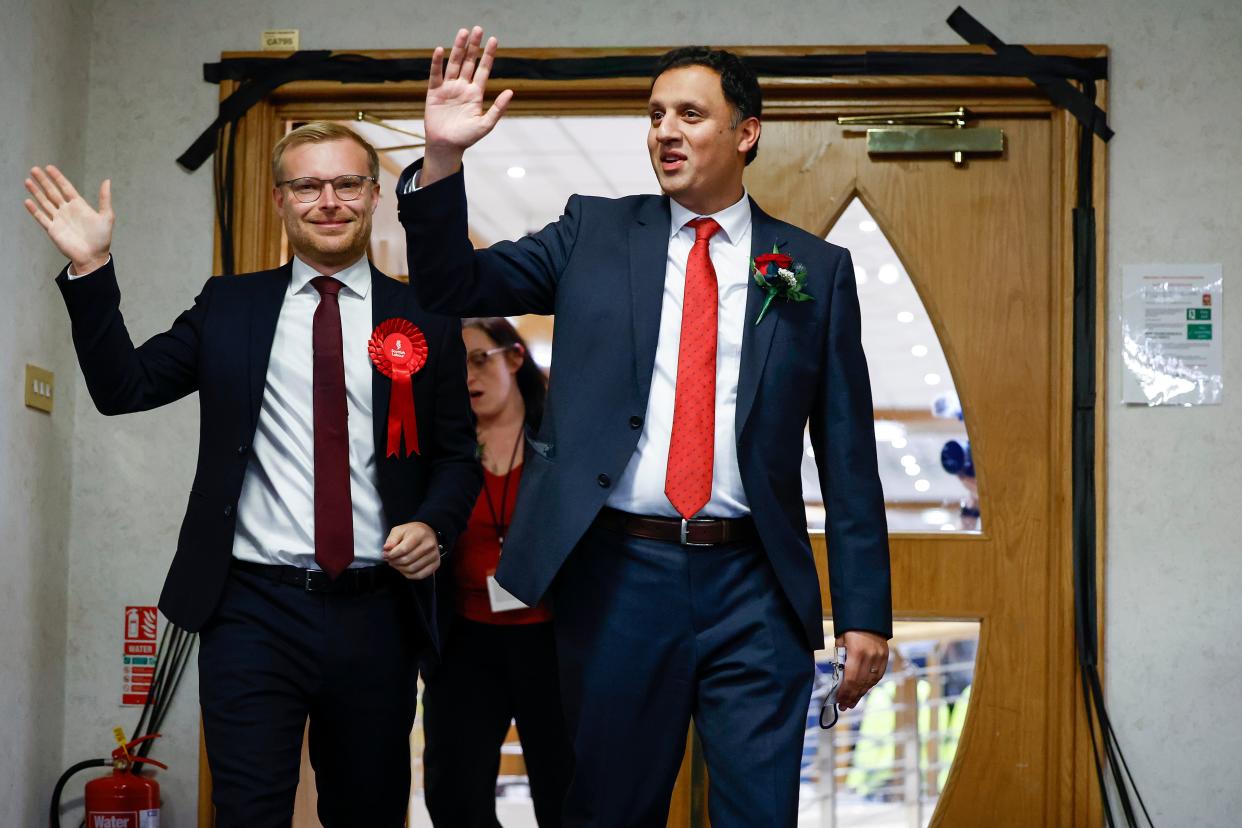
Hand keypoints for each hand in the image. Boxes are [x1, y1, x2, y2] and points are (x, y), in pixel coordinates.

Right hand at [24, 166, 113, 274]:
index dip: (58, 177)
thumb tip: (107, 180)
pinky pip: (41, 217)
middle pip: (52, 192)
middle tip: (34, 169)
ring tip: (28, 181)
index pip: (66, 187)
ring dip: (36, 192)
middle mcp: (67, 210)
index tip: (49, 167)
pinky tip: (28, 201)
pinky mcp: (53, 229)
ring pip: (45, 202)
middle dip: (44, 181)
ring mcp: (59, 219)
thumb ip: (105, 199)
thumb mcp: (106, 217)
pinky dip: (34, 210)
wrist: (93, 257)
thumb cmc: (102, 238)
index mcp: (79, 205)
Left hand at [383, 521, 441, 579]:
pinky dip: (409, 575)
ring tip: (396, 564)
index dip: (391, 555)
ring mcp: (434, 555)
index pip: (403, 549)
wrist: (428, 533)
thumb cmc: (412, 532)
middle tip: (390, 560)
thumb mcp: (400, 530)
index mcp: (420, 534)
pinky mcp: (436, 563)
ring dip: (400, 569)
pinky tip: (404, 569)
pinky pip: (420, 575)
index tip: (386, 555)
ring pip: (413, 569)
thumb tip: (387, 549)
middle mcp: (429, 545)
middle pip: (407, 560)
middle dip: (395, 562)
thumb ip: (392, 539)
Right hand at [421, 26, 512, 185]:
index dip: (488, 55)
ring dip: (457, 48)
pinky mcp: (434, 92)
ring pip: (454, 64)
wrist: (446, 146)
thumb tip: (511, 92)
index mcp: (475, 93)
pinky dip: (437, 63)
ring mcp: (448, 88)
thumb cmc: (466, 138)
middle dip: (473, 46)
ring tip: (462, 32)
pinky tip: (440, 50)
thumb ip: (498, 108)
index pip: (483, 69)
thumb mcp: (485, 124)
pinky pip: (436, 74)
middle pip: (468, 62)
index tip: (493, 39)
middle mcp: (463, 87)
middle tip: (477, 29)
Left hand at [835, 630, 888, 709]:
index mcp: (856, 651)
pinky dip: (869, 685)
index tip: (839, 700)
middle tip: (844, 706)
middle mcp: (870, 656)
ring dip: (860, 694)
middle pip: (860, 683)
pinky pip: (877, 676)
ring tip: (852, 702)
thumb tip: (839, 679)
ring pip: (870, 682)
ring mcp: (879, 657)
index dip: (845, 692)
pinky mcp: (885, 657)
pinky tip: (863, 691)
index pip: (850, 678)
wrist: (868, 617)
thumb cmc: (850, 629)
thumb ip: (840, 660)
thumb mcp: (840, 642)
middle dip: (852, 696)